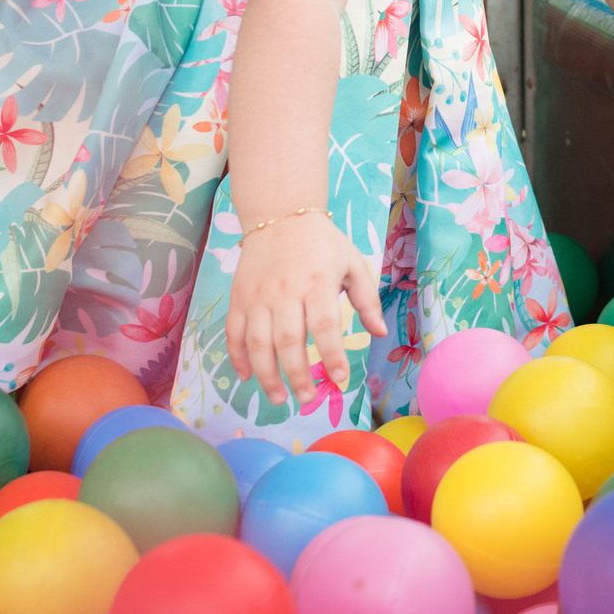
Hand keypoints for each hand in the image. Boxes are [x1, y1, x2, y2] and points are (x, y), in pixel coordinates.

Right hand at [226, 211, 385, 406]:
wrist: (279, 214)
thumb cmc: (322, 243)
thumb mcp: (352, 263)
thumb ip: (367, 299)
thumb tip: (380, 333)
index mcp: (317, 282)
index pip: (324, 326)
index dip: (332, 355)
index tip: (340, 380)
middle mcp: (285, 291)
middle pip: (288, 341)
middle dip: (297, 375)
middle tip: (307, 399)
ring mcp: (257, 296)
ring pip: (257, 342)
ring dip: (266, 375)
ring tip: (280, 398)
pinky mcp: (239, 297)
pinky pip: (233, 332)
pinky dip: (237, 357)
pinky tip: (246, 376)